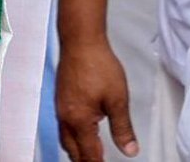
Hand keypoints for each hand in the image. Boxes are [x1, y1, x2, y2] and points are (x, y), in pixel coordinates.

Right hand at [56, 38, 138, 161]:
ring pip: (66, 139)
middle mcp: (66, 118)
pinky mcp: (60, 97)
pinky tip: (83, 129)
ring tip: (92, 152)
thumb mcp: (117, 99)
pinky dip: (73, 135)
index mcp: (79, 122)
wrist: (80, 40)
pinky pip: (64, 126)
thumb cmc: (97, 64)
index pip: (89, 155)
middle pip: (73, 151)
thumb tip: (129, 150)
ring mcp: (60, 107)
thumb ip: (123, 128)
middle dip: (86, 160)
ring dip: (78, 149)